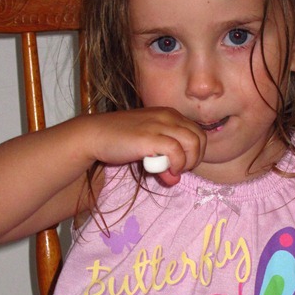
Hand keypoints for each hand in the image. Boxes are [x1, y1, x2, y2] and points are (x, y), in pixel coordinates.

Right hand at [87, 107, 206, 182]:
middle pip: (200, 138)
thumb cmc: (119, 141)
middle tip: (180, 170)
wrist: (94, 134)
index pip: (198, 132)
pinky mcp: (150, 137)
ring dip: (188, 162)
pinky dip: (176, 164)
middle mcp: (168, 116)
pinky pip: (176, 151)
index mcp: (169, 114)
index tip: (182, 165)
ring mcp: (159, 124)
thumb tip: (175, 180)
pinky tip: (166, 171)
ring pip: (193, 142)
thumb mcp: (147, 149)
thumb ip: (164, 161)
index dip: (195, 152)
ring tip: (174, 171)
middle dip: (195, 158)